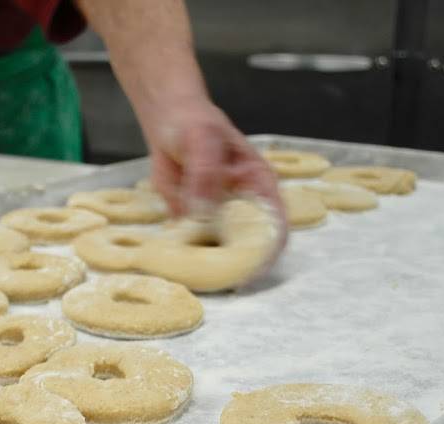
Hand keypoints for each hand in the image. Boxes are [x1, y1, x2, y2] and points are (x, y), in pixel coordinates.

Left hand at [146, 100, 288, 273]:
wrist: (168, 121)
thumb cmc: (196, 125)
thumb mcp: (203, 141)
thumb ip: (205, 174)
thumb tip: (202, 212)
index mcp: (259, 186)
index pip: (275, 224)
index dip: (269, 250)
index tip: (254, 270)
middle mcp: (241, 206)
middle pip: (248, 245)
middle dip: (237, 266)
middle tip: (220, 283)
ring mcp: (216, 216)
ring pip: (217, 249)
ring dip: (206, 264)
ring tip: (193, 277)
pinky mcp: (191, 220)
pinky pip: (189, 243)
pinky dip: (182, 254)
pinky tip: (172, 261)